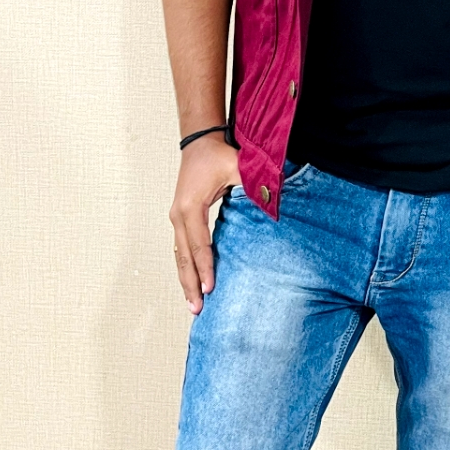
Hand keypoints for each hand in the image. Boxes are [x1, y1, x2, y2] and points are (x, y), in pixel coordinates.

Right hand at [170, 134, 239, 312]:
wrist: (199, 141)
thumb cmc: (216, 154)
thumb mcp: (238, 167)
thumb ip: (254, 184)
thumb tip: (272, 200)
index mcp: (191, 207)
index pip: (200, 244)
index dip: (205, 267)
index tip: (210, 287)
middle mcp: (179, 215)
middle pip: (184, 257)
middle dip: (190, 284)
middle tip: (198, 309)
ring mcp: (177, 218)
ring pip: (180, 256)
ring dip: (186, 280)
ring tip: (193, 304)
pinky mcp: (180, 219)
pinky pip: (182, 249)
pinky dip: (186, 268)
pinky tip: (192, 284)